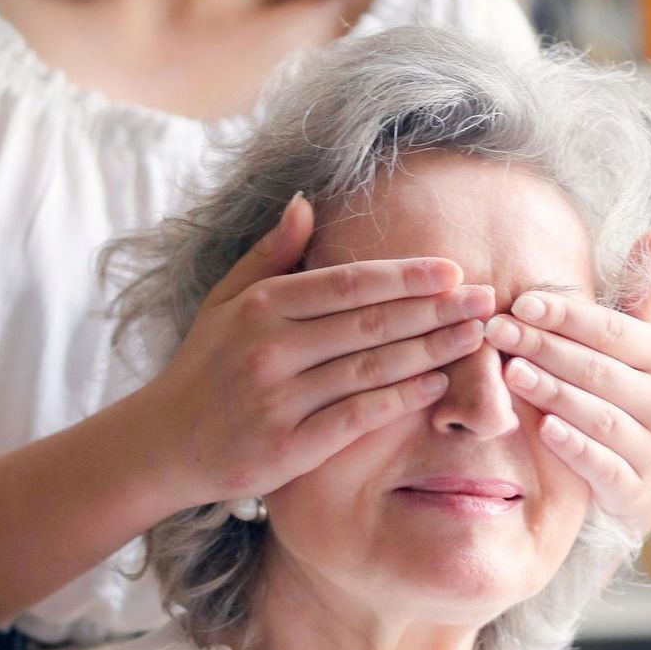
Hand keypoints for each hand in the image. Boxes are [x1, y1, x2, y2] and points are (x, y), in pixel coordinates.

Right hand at [147, 193, 494, 508]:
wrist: (163, 445)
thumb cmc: (204, 367)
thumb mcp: (225, 302)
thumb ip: (270, 254)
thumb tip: (306, 201)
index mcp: (260, 307)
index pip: (347, 284)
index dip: (405, 277)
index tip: (453, 270)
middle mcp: (268, 349)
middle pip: (369, 324)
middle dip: (435, 310)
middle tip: (487, 299)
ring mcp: (278, 400)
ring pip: (370, 369)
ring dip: (431, 351)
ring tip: (475, 337)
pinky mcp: (287, 448)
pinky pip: (356, 417)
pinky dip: (400, 400)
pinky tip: (437, 385)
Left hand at [480, 231, 650, 535]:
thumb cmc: (634, 394)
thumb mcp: (642, 345)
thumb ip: (641, 294)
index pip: (612, 331)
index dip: (567, 316)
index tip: (521, 301)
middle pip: (598, 370)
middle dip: (545, 348)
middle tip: (497, 330)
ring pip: (599, 416)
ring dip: (554, 393)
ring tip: (510, 373)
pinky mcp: (636, 489)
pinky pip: (604, 466)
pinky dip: (576, 448)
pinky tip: (543, 429)